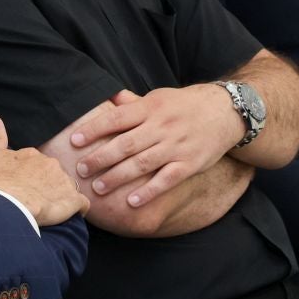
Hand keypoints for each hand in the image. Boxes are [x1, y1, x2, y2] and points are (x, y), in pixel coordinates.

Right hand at [0, 115, 87, 225]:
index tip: (20, 185)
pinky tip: (71, 214)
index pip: (35, 162)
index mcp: (32, 155)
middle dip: (46, 183)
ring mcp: (63, 182)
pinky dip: (78, 208)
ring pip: (66, 187)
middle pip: (52, 173)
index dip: (28, 174)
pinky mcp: (72, 201)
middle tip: (33, 199)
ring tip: (48, 210)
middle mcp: (51, 164)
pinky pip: (82, 204)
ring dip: (60, 195)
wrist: (8, 205)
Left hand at [65, 85, 243, 205]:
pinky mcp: (189, 164)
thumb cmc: (183, 105)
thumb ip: (133, 103)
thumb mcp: (158, 98)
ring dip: (118, 177)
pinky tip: (132, 201)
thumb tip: (107, 99)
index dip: (94, 129)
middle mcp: (161, 127)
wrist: (224, 112)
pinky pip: (166, 180)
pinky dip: (149, 191)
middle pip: (126, 144)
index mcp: (150, 108)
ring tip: (98, 189)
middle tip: (80, 170)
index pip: (117, 119)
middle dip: (101, 158)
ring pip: (142, 164)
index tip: (74, 140)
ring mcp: (176, 146)